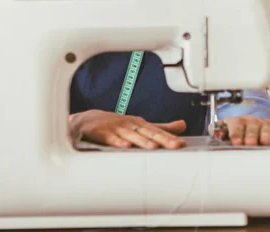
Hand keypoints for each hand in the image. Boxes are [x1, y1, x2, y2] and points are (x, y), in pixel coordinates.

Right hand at [69, 110, 186, 149]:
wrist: (86, 121)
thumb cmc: (116, 125)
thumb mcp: (139, 125)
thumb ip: (161, 127)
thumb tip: (182, 125)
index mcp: (139, 124)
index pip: (157, 132)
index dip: (169, 138)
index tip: (181, 145)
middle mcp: (129, 125)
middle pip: (147, 133)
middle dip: (161, 139)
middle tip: (175, 145)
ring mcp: (115, 128)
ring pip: (130, 135)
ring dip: (141, 141)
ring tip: (153, 147)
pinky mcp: (101, 133)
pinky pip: (109, 138)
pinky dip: (117, 142)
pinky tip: (124, 146)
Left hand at [214, 115, 269, 147]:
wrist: (251, 125)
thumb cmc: (236, 131)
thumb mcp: (225, 129)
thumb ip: (218, 131)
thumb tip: (212, 130)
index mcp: (238, 122)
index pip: (236, 125)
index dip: (236, 134)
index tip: (236, 142)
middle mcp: (252, 122)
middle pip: (252, 127)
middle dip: (251, 136)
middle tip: (250, 144)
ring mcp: (264, 126)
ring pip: (266, 129)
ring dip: (265, 136)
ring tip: (265, 143)